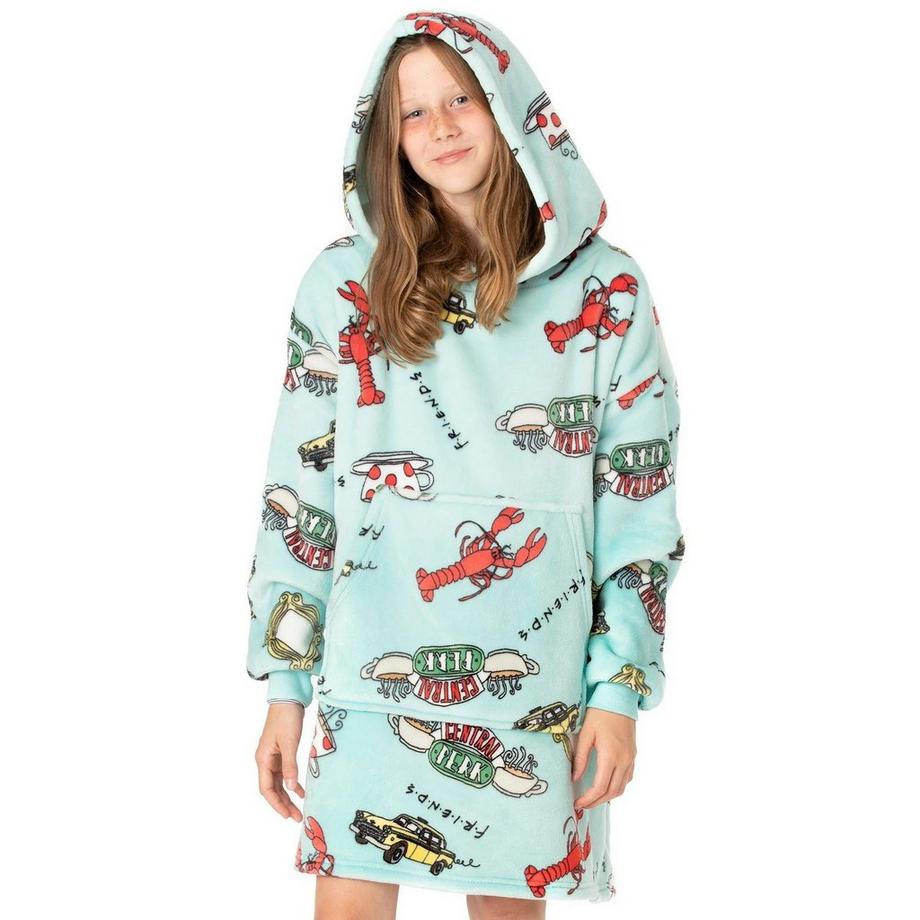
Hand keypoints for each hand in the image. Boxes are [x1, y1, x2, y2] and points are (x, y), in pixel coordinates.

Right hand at [255, 702, 305, 820]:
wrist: (288, 698)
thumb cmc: (286, 718)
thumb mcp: (289, 742)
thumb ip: (289, 765)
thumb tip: (290, 788)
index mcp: (263, 759)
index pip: (266, 789)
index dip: (276, 804)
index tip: (287, 815)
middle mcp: (265, 760)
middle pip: (272, 788)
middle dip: (283, 804)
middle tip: (297, 817)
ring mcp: (273, 756)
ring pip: (278, 782)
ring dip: (287, 795)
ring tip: (300, 809)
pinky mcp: (281, 752)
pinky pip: (285, 773)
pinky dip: (292, 782)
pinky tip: (300, 790)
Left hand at [571, 707, 636, 807]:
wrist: (619, 698)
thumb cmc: (599, 713)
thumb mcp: (585, 734)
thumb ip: (580, 757)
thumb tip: (574, 778)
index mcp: (610, 755)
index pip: (600, 787)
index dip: (588, 799)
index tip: (577, 803)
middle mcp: (624, 760)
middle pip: (612, 792)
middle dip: (597, 802)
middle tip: (583, 804)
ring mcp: (631, 758)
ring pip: (622, 788)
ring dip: (607, 797)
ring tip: (592, 798)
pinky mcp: (633, 755)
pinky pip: (627, 778)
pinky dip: (617, 787)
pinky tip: (606, 785)